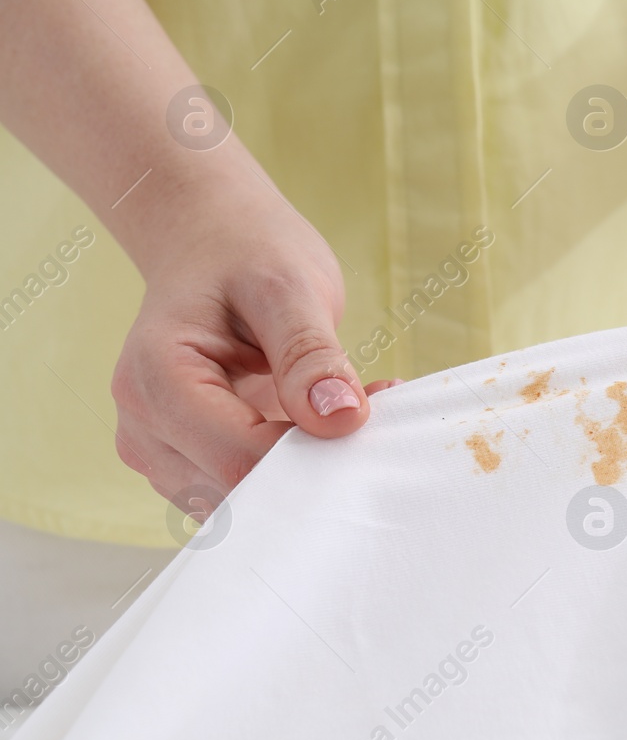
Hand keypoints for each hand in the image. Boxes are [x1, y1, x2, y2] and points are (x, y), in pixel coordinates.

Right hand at [110, 183, 393, 516]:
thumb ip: (311, 354)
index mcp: (156, 380)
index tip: (367, 409)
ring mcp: (161, 452)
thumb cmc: (246, 253)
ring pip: (246, 499)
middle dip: (314, 459)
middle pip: (240, 489)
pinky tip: (324, 415)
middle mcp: (143, 428)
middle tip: (370, 401)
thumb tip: (340, 419)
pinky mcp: (187, 462)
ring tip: (346, 399)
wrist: (211, 240)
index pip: (238, 458)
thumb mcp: (289, 287)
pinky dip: (295, 463)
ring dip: (308, 464)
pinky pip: (246, 487)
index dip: (313, 449)